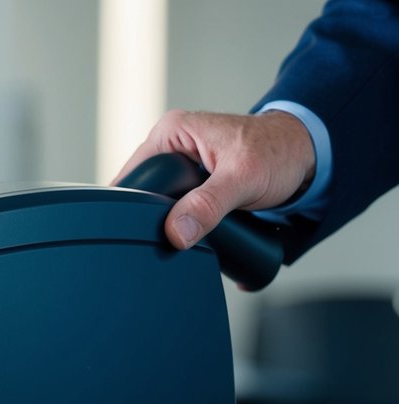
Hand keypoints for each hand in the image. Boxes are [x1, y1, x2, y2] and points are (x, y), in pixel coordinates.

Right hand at [113, 109, 315, 249]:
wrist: (306, 156)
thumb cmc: (279, 152)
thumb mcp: (243, 179)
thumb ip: (208, 205)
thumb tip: (176, 231)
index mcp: (172, 132)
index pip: (135, 174)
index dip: (136, 204)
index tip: (145, 229)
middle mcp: (171, 145)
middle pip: (143, 191)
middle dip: (152, 215)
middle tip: (169, 235)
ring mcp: (180, 163)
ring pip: (158, 202)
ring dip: (168, 220)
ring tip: (180, 234)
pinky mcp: (191, 181)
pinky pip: (174, 204)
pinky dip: (180, 220)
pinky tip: (186, 231)